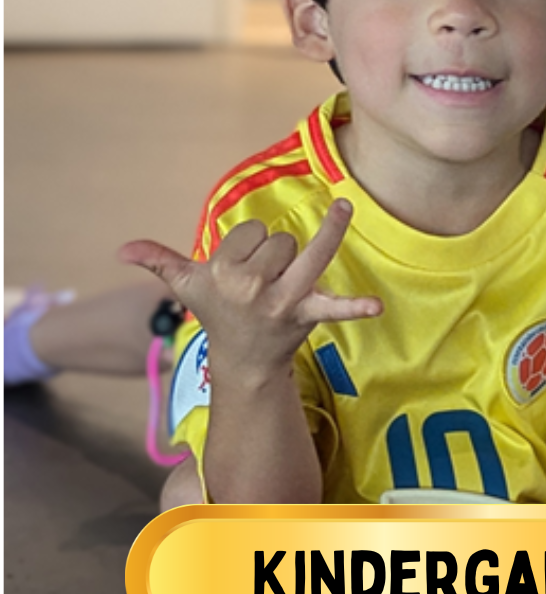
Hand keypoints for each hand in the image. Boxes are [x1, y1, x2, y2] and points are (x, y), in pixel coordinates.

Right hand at [118, 198, 381, 386]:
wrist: (243, 361)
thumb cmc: (218, 314)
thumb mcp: (186, 287)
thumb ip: (159, 262)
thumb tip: (122, 249)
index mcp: (223, 274)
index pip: (252, 232)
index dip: (250, 245)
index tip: (241, 270)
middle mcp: (252, 286)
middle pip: (282, 240)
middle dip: (277, 253)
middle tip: (264, 283)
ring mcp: (282, 301)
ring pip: (306, 251)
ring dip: (302, 261)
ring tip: (322, 236)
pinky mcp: (308, 314)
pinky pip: (336, 307)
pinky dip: (355, 307)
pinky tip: (376, 307)